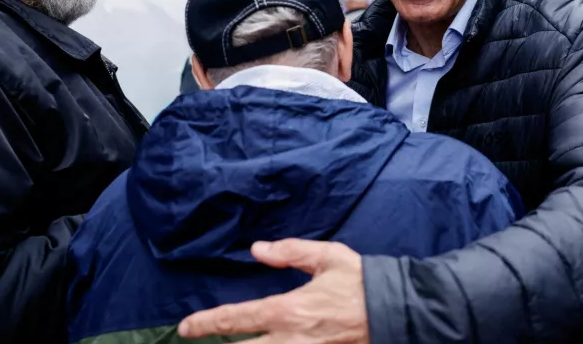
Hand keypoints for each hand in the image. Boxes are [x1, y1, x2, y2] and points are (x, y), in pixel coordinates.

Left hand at [178, 239, 368, 343]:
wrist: (396, 309)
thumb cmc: (362, 281)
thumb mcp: (328, 257)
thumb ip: (291, 251)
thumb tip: (258, 249)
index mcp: (288, 309)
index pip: (235, 318)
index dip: (206, 323)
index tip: (186, 327)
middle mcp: (290, 339)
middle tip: (197, 342)